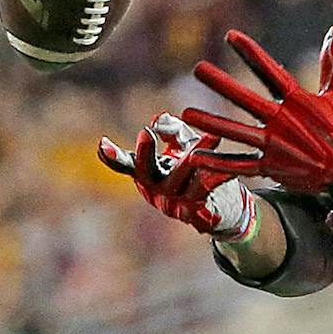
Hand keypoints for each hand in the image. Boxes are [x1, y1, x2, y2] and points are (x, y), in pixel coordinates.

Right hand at [98, 113, 254, 237]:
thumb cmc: (200, 171)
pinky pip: (208, 190)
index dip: (113, 157)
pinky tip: (229, 166)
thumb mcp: (185, 146)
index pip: (128, 166)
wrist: (228, 206)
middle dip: (145, 153)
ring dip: (198, 154)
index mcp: (149, 176)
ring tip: (214, 135)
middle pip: (147, 173)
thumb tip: (159, 119)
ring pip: (184, 178)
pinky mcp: (198, 214)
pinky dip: (219, 175)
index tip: (102, 144)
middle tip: (146, 132)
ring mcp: (176, 206)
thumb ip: (173, 130)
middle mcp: (157, 192)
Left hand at [181, 26, 332, 198]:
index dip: (251, 53)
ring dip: (211, 123)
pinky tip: (197, 156)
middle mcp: (284, 123)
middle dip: (222, 84)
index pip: (270, 72)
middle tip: (198, 69)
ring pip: (237, 133)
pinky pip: (241, 165)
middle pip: (247, 100)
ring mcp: (276, 147)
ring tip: (186, 113)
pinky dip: (219, 163)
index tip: (230, 36)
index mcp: (299, 102)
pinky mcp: (273, 168)